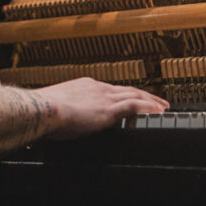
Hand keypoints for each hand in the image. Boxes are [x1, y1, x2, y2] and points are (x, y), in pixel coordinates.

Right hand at [34, 77, 168, 139]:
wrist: (43, 109)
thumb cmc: (44, 111)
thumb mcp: (59, 106)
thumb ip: (69, 110)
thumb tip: (68, 119)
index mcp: (86, 86)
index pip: (112, 89)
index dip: (125, 93)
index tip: (133, 97)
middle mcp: (98, 88)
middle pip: (127, 89)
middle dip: (143, 94)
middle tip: (157, 100)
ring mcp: (104, 97)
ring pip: (135, 95)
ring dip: (151, 100)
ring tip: (163, 106)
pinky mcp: (107, 109)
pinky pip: (135, 105)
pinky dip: (148, 107)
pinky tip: (158, 111)